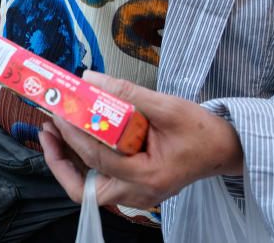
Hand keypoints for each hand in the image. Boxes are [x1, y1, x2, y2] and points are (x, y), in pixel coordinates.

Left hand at [38, 71, 243, 209]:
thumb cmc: (201, 131)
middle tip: (48, 130)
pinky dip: (84, 161)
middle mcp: (139, 193)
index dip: (74, 134)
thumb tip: (89, 78)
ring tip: (55, 131)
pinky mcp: (134, 187)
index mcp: (148, 176)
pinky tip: (76, 137)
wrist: (225, 148)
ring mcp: (136, 194)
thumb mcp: (167, 106)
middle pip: (84, 189)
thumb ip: (126, 93)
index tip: (58, 110)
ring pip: (89, 187)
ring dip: (68, 161)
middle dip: (60, 160)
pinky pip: (100, 180)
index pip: (98, 158)